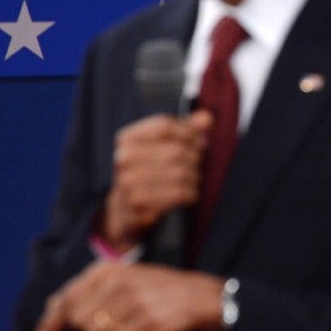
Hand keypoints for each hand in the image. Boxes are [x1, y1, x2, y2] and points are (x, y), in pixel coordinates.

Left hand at [30, 261, 224, 330]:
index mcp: (109, 268)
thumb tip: (51, 306)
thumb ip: (87, 290)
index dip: (49, 324)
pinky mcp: (148, 318)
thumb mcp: (123, 279)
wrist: (199, 296)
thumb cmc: (155, 290)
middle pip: (78, 321)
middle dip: (92, 328)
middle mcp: (120, 279)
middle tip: (117, 321)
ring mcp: (135, 298)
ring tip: (133, 322)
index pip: (67, 298)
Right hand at [101, 109, 213, 248]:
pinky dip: (191, 193)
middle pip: (176, 150)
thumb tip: (207, 118)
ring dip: (194, 177)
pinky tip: (189, 194)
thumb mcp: (160, 148)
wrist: (123, 212)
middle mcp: (123, 159)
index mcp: (126, 139)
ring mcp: (128, 183)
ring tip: (194, 179)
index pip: (164, 126)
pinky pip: (177, 194)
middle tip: (198, 163)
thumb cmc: (145, 174)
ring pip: (180, 173)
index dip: (189, 132)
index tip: (199, 140)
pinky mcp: (138, 205)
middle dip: (195, 157)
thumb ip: (184, 130)